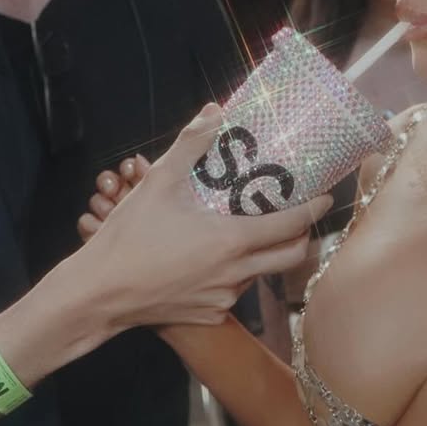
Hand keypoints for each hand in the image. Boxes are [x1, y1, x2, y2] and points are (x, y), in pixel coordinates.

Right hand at [70, 103, 332, 331]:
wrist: (98, 294)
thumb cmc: (129, 237)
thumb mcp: (158, 182)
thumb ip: (190, 144)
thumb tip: (215, 110)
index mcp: (232, 241)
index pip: (291, 226)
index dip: (314, 209)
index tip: (328, 196)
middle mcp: (236, 274)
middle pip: (290, 257)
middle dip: (302, 236)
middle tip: (298, 215)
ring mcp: (223, 299)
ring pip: (260, 275)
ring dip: (265, 254)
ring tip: (253, 231)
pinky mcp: (208, 315)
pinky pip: (233, 292)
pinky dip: (235, 274)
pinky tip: (215, 258)